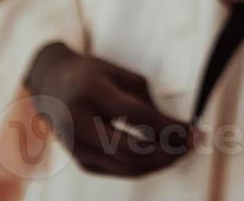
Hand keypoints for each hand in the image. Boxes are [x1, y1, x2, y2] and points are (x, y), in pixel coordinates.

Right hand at [23, 42, 194, 177]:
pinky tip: (160, 157)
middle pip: (129, 149)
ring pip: (124, 166)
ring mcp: (76, 145)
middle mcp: (78, 122)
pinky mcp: (79, 159)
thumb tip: (174, 127)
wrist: (50, 82)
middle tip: (190, 146)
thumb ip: (144, 99)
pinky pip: (116, 170)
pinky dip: (142, 167)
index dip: (169, 126)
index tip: (193, 129)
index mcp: (90, 91)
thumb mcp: (118, 73)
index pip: (137, 116)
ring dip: (158, 163)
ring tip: (181, 152)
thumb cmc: (91, 74)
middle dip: (166, 151)